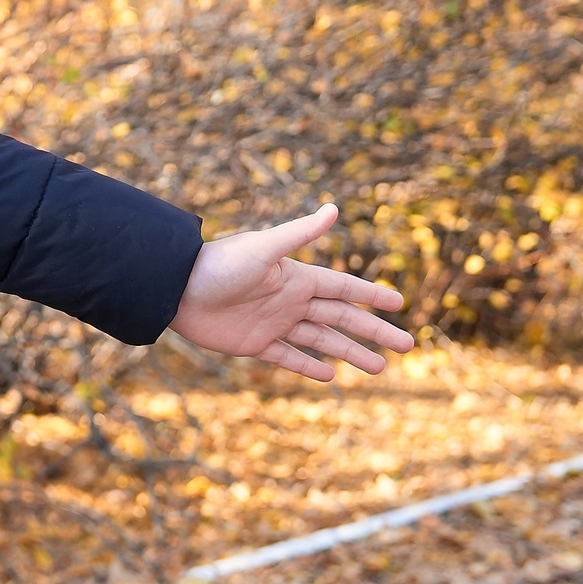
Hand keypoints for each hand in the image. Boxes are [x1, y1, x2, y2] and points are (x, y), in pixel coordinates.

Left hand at [170, 204, 411, 379]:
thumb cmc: (218, 264)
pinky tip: (331, 375)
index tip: (400, 304)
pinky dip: (308, 365)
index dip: (372, 295)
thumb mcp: (263, 248)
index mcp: (296, 278)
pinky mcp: (254, 343)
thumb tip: (334, 208)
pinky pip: (287, 357)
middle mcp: (290, 300)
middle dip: (374, 332)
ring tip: (380, 369)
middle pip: (342, 318)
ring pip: (321, 341)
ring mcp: (273, 323)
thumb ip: (299, 233)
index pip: (345, 288)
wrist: (175, 288)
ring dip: (351, 353)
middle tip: (407, 347)